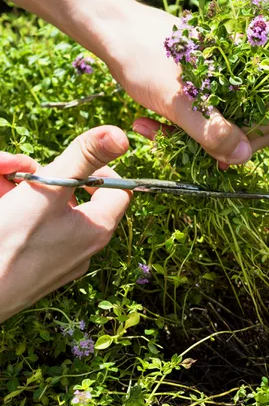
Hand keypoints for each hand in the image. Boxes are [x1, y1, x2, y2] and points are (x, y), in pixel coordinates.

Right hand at [0, 126, 130, 321]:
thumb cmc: (8, 242)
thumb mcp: (47, 190)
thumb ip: (82, 159)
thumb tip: (121, 135)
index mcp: (98, 229)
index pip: (117, 188)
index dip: (98, 166)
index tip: (70, 158)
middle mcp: (84, 248)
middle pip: (72, 195)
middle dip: (39, 173)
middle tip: (10, 168)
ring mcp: (57, 261)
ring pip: (43, 210)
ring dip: (17, 188)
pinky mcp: (32, 270)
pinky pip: (28, 231)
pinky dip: (10, 209)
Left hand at [104, 5, 268, 166]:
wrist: (111, 29)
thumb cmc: (146, 59)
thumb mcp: (181, 103)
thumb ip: (213, 132)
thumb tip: (242, 157)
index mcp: (246, 76)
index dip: (251, 143)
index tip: (221, 157)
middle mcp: (237, 81)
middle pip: (244, 128)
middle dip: (211, 144)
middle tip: (185, 152)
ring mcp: (216, 86)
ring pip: (216, 127)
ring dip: (186, 138)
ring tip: (151, 131)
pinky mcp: (195, 91)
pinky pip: (196, 119)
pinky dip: (174, 127)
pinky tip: (147, 123)